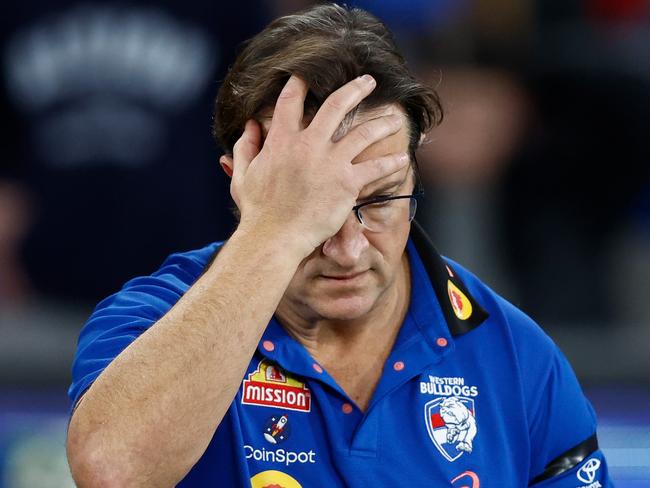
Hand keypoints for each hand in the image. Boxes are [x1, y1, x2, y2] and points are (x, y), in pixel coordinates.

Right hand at [223, 75, 408, 256]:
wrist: (275, 236)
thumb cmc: (257, 211)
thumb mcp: (242, 175)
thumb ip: (245, 147)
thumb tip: (249, 126)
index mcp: (281, 141)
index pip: (290, 102)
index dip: (299, 84)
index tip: (307, 75)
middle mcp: (308, 145)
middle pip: (336, 106)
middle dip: (355, 89)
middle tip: (368, 82)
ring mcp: (330, 162)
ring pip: (363, 133)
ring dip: (382, 124)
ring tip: (394, 119)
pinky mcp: (346, 183)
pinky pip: (375, 168)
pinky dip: (391, 164)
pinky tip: (403, 159)